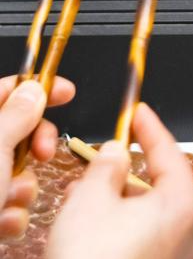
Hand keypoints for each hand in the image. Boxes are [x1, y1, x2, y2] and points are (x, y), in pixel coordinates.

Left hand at [0, 75, 75, 239]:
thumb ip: (17, 114)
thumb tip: (34, 90)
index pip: (5, 91)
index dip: (37, 87)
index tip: (66, 92)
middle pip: (19, 131)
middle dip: (37, 145)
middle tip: (44, 153)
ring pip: (19, 171)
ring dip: (23, 188)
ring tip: (9, 200)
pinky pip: (12, 204)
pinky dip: (13, 215)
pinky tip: (2, 223)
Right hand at [46, 103, 192, 258]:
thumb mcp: (91, 198)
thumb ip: (108, 165)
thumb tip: (116, 153)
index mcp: (184, 204)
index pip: (169, 151)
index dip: (148, 128)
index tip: (138, 112)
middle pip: (159, 186)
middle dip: (123, 176)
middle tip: (97, 167)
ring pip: (149, 216)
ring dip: (118, 205)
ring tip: (83, 204)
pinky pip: (147, 241)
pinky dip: (123, 231)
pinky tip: (93, 232)